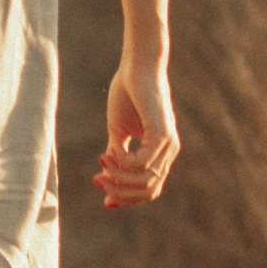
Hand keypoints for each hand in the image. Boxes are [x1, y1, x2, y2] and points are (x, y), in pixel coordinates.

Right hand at [96, 61, 177, 207]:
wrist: (137, 67)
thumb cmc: (128, 94)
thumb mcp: (118, 130)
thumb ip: (118, 153)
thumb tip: (107, 177)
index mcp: (161, 152)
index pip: (149, 189)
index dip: (127, 198)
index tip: (104, 200)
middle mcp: (169, 151)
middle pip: (149, 191)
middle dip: (120, 192)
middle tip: (98, 180)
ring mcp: (168, 144)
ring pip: (146, 180)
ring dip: (119, 177)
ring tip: (102, 162)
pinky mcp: (162, 134)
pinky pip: (142, 163)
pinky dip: (122, 163)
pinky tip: (110, 152)